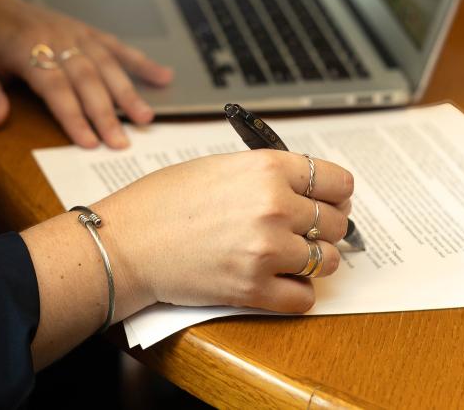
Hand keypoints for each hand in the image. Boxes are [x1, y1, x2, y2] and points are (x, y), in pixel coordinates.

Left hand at [0, 0, 172, 148]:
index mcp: (25, 45)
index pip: (54, 85)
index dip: (72, 114)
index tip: (88, 142)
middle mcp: (56, 37)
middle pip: (87, 78)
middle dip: (106, 112)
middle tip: (121, 143)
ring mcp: (75, 32)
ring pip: (107, 64)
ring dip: (129, 92)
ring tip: (146, 119)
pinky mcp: (85, 30)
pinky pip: (117, 46)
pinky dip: (141, 61)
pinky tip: (164, 77)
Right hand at [95, 150, 354, 312]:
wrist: (125, 243)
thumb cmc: (163, 202)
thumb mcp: (221, 166)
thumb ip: (267, 175)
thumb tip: (304, 188)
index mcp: (268, 169)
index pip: (338, 182)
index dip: (336, 194)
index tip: (330, 202)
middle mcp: (275, 206)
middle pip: (337, 223)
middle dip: (324, 228)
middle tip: (304, 231)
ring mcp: (267, 250)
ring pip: (326, 261)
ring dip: (313, 261)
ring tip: (289, 257)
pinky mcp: (254, 289)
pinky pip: (304, 297)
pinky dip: (296, 292)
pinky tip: (278, 281)